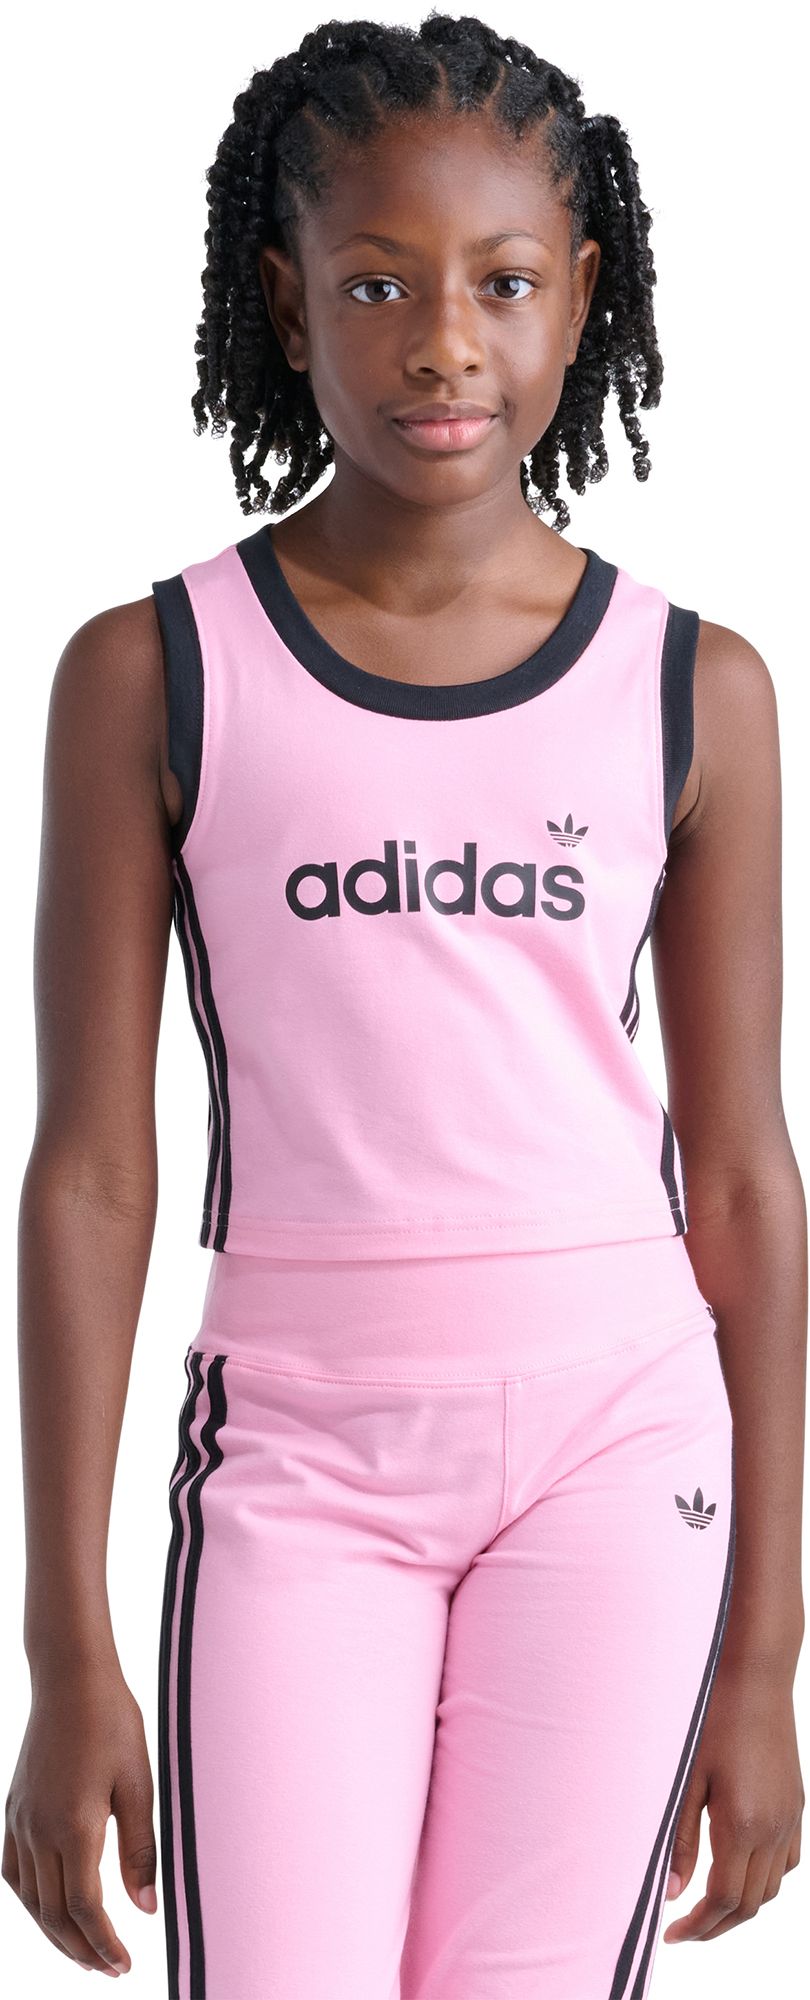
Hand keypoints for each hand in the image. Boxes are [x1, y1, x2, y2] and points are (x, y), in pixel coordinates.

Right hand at [2, 1659, 157, 1974]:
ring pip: (30, 1899)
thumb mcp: (140, 1783)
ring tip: (84, 1952)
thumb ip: (141, 1849)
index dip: (104, 1944)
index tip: (125, 1965)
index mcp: (75, 1825)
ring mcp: (20, 1821)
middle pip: (54, 1913)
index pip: (84, 1908)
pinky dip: (31, 1901)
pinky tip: (49, 1909)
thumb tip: (146, 1908)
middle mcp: (39, 1829)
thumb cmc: (112, 1722)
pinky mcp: (13, 1810)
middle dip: (82, 1949)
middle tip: (110, 1969)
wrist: (70, 1677)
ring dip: (55, 1933)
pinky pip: (14, 1871)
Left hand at [662, 1652, 803, 1941]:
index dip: (697, 1925)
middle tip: (684, 1931)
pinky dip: (765, 1880)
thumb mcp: (688, 1779)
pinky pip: (787, 1862)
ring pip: (770, 1888)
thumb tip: (671, 1893)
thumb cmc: (713, 1719)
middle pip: (748, 1904)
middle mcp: (773, 1829)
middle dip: (716, 1926)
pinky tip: (741, 1871)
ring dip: (740, 1906)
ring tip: (707, 1906)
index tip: (671, 1934)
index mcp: (742, 1825)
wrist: (755, 1678)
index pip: (722, 1899)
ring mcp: (790, 1819)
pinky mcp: (797, 1806)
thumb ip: (680, 1841)